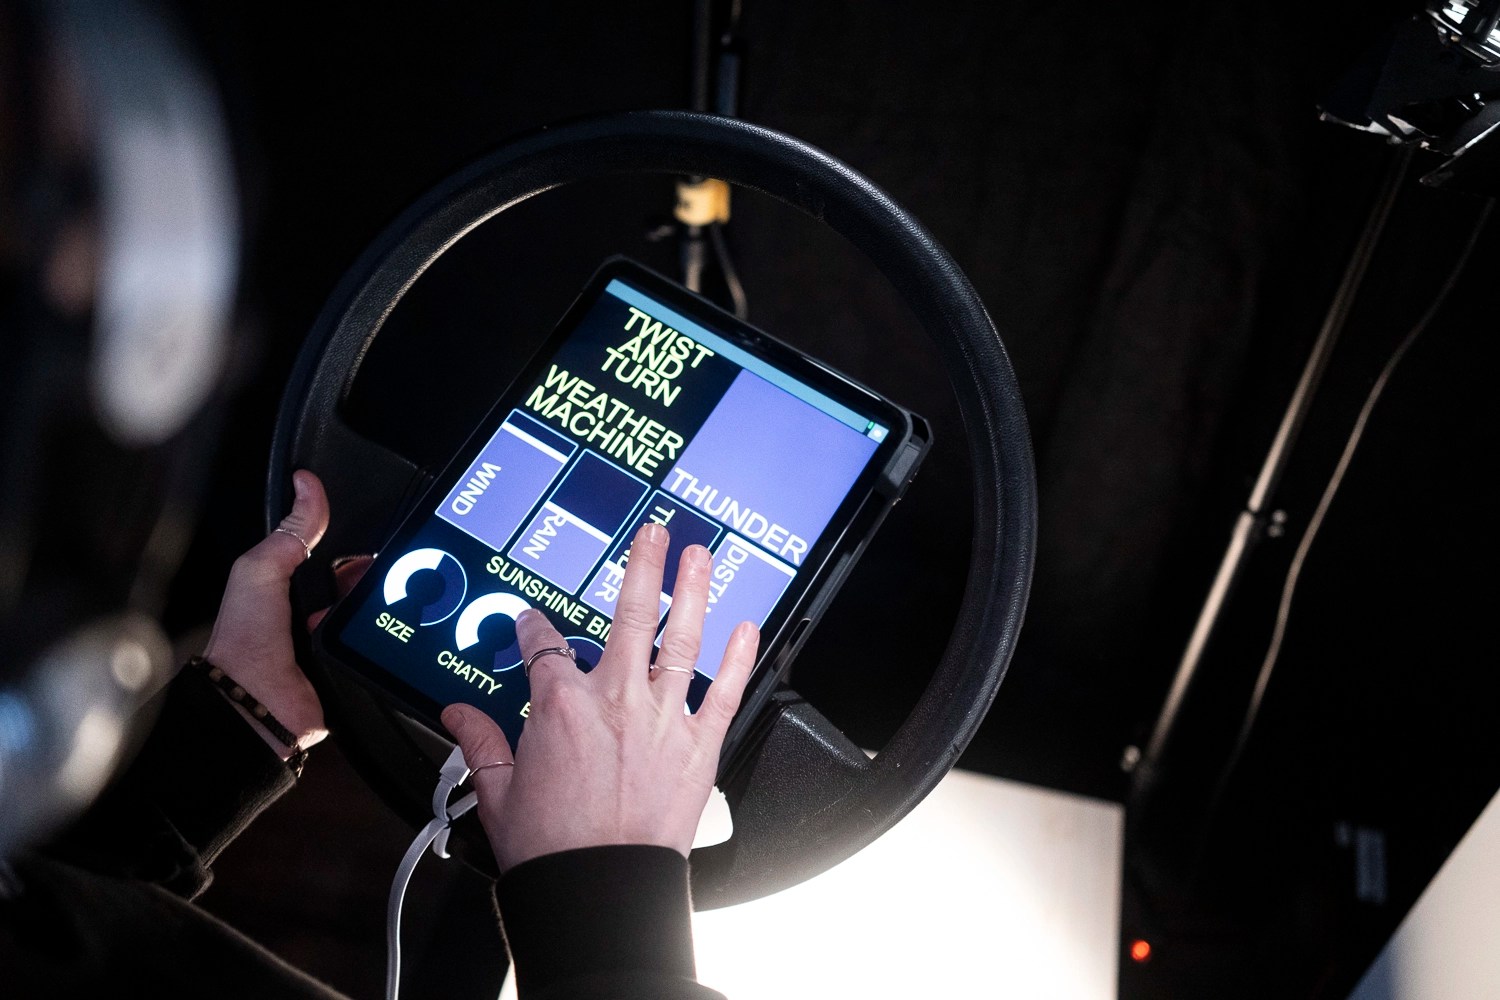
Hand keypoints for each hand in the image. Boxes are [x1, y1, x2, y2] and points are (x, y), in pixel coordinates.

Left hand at [202, 470, 367, 758]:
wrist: (256, 704)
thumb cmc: (245, 642)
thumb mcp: (262, 569)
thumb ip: (290, 531)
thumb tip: (307, 486)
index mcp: (289, 592)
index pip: (336, 561)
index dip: (354, 553)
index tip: (369, 547)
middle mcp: (312, 620)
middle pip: (361, 588)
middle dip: (371, 584)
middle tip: (374, 582)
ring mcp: (333, 648)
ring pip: (375, 619)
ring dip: (380, 614)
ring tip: (378, 609)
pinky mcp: (352, 673)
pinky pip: (381, 652)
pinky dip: (386, 645)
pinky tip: (386, 637)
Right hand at [443, 523, 758, 870]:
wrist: (599, 890)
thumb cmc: (553, 848)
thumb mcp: (498, 791)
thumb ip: (480, 743)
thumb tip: (456, 716)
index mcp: (559, 705)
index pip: (544, 645)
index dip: (535, 628)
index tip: (534, 622)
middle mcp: (614, 698)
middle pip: (629, 615)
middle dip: (641, 567)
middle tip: (654, 534)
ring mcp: (661, 718)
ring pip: (682, 638)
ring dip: (693, 591)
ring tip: (701, 556)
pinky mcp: (698, 746)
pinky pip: (725, 691)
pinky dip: (739, 658)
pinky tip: (748, 627)